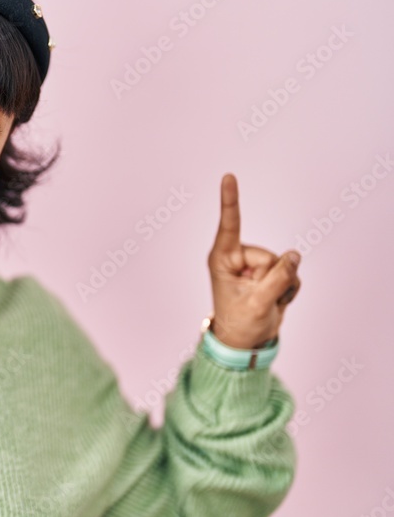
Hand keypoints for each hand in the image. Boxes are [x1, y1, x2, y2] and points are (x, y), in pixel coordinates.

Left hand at [207, 173, 301, 349]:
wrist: (246, 340)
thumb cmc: (240, 322)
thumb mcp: (257, 304)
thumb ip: (277, 279)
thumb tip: (294, 255)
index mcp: (222, 259)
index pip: (229, 225)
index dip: (231, 200)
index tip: (228, 176)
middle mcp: (238, 255)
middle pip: (271, 256)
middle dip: (273, 279)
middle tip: (257, 299)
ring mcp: (255, 262)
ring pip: (285, 264)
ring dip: (282, 286)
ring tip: (264, 300)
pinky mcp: (270, 270)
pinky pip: (292, 273)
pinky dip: (289, 289)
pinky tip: (276, 299)